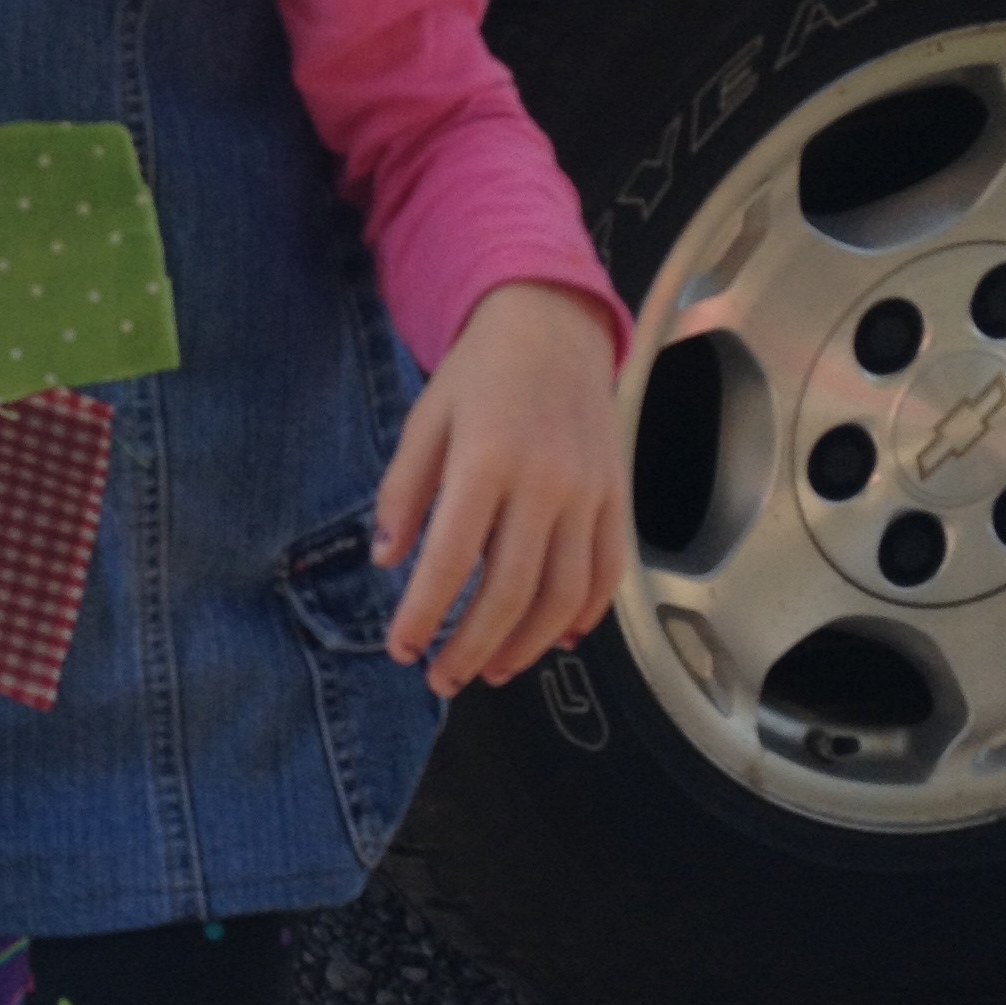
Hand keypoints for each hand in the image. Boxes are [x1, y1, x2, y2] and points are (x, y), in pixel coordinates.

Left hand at [372, 281, 627, 698]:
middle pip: (511, 591)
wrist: (554, 326)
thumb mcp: (424, 420)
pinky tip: (554, 639)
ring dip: (527, 645)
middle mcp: (545, 482)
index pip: (451, 559)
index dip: (423, 614)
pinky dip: (584, 616)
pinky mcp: (619, 497)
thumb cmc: (478, 374)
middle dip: (472, 647)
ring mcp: (590, 493)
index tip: (400, 649)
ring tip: (491, 670)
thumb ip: (403, 491)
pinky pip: (608, 573)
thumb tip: (386, 560)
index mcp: (486, 460)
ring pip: (565, 595)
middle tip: (440, 678)